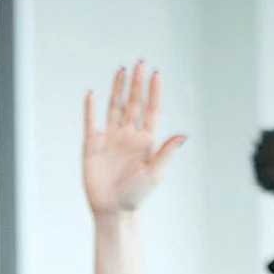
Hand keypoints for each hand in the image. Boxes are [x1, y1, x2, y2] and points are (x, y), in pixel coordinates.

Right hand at [83, 63, 185, 216]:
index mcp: (146, 141)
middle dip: (137, 84)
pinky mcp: (93, 145)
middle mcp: (129, 136)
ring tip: (122, 70)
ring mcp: (111, 139)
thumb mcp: (154, 173)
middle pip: (133, 104)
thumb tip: (183, 135)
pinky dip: (90, 108)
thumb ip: (166, 152)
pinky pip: (91, 122)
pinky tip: (92, 94)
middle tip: (140, 63)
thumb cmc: (136, 195)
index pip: (152, 111)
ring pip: (114, 107)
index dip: (154, 93)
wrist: (112, 209)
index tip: (156, 74)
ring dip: (117, 89)